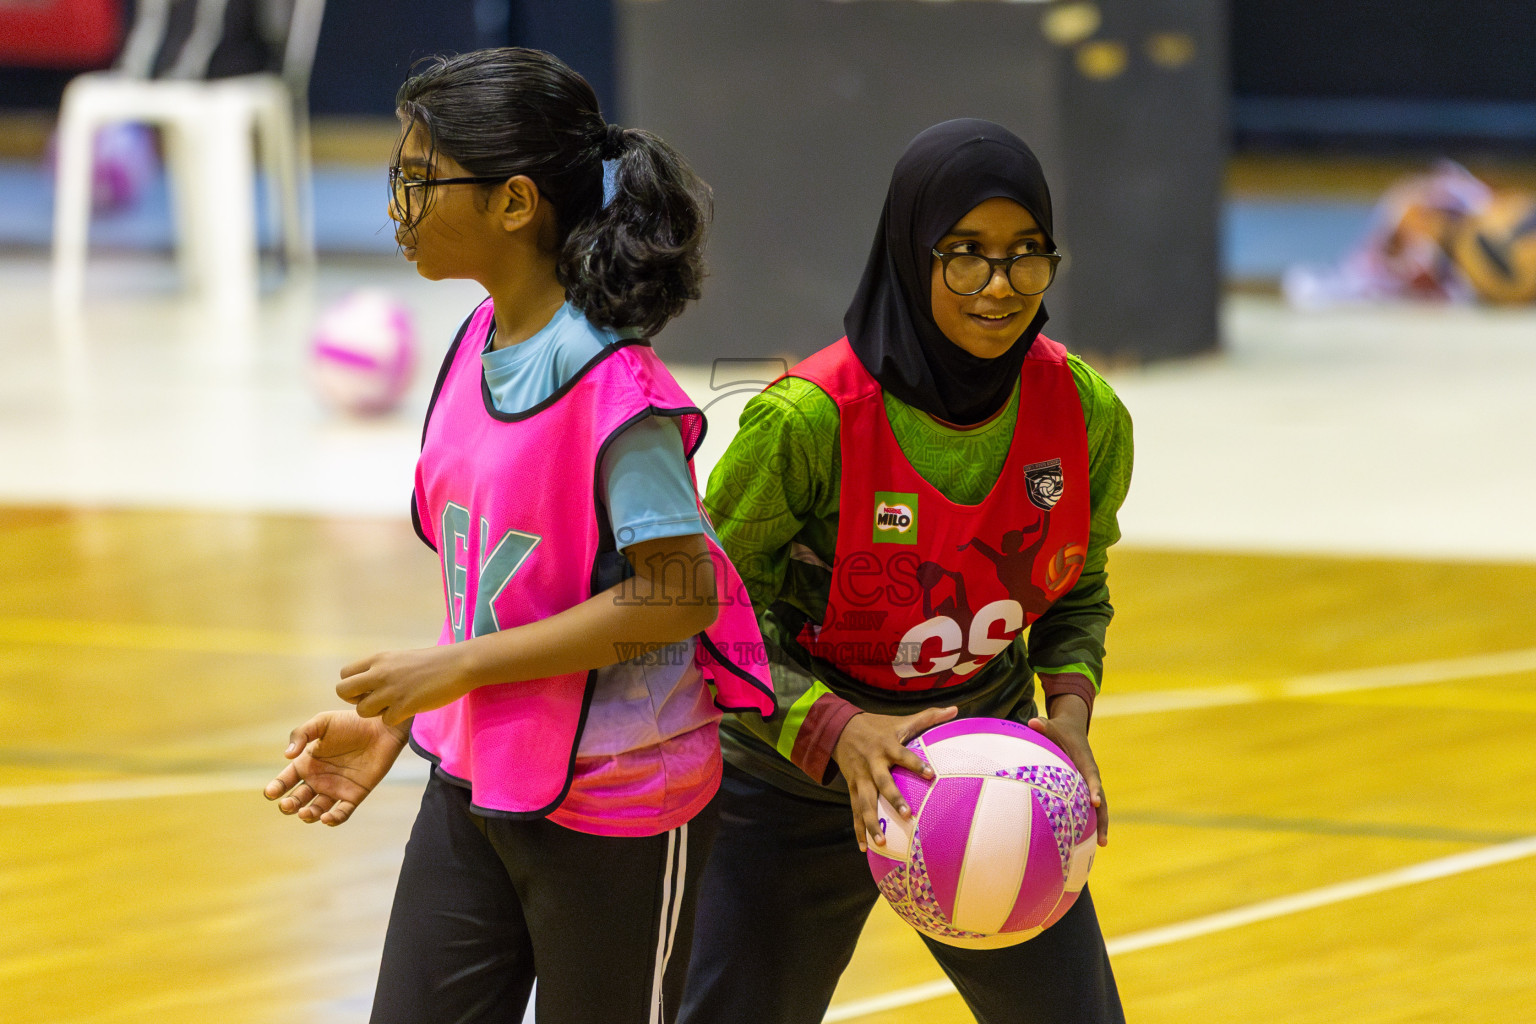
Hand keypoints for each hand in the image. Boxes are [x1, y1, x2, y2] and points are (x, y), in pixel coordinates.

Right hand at [263, 710, 408, 825]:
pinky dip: (333, 820)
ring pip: (316, 810)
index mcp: (307, 763)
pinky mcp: (354, 795)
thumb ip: (302, 734)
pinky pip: (341, 813)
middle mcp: (318, 779)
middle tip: (288, 804)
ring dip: (308, 815)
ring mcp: (336, 788)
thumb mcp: (322, 722)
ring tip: (305, 812)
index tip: (271, 793)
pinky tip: (326, 818)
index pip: (285, 781)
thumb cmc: (351, 722)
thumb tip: (287, 755)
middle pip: (297, 799)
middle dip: (289, 805)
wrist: (381, 727)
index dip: (276, 789)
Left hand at [336, 645, 469, 726]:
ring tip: (394, 707)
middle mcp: (379, 673)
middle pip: (343, 691)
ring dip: (376, 713)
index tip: (368, 690)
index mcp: (378, 659)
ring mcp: (391, 690)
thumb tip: (371, 683)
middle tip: (374, 702)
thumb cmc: (435, 660)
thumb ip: (383, 669)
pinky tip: (409, 710)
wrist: (460, 664)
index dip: (353, 686)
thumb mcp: (401, 658)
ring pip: (362, 711)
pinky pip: (386, 720)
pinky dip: (395, 719)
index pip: (345, 674)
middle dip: (355, 701)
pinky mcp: (404, 706)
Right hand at [832, 705, 957, 852]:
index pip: (904, 755)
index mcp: (887, 746)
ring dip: (871, 822)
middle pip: (883, 783)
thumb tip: (955, 709)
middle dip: (893, 799)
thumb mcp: (901, 720)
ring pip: (865, 803)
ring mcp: (860, 778)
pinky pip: (854, 811)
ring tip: (881, 841)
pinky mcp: (853, 788)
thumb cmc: (878, 727)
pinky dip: (858, 829)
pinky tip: (864, 847)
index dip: (916, 764)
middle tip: (908, 815)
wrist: (839, 729)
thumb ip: (928, 717)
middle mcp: (872, 764)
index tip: (931, 775)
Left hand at [1027, 694, 1107, 845]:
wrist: (1072, 729)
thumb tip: (1033, 721)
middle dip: (1103, 819)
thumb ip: (1044, 725)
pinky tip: (1083, 840)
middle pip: (1101, 800)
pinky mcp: (1084, 789)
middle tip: (1103, 840)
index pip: (1092, 777)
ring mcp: (1089, 784)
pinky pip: (1088, 807)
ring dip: (1100, 825)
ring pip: (1099, 807)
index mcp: (1086, 761)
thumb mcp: (1052, 725)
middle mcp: (1091, 775)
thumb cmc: (1060, 729)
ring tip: (1101, 846)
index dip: (1094, 788)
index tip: (1095, 802)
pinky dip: (1089, 822)